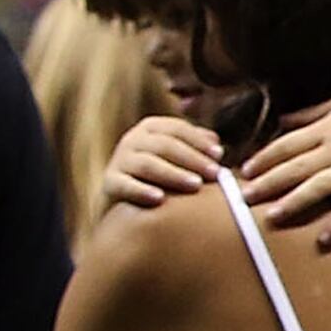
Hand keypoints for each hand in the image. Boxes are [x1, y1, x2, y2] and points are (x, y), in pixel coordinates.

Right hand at [99, 116, 223, 212]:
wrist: (124, 201)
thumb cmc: (163, 175)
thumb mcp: (178, 157)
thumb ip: (197, 148)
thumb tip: (217, 144)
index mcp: (151, 128)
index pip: (177, 129)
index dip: (199, 141)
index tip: (220, 155)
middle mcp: (133, 139)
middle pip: (165, 145)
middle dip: (192, 159)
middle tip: (216, 174)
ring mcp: (120, 160)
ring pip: (147, 164)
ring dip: (173, 174)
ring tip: (196, 186)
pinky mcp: (110, 182)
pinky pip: (124, 185)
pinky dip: (141, 191)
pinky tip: (159, 199)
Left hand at [238, 94, 330, 251]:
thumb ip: (308, 115)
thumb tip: (283, 121)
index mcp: (325, 129)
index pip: (286, 145)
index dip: (264, 158)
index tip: (246, 171)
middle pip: (294, 168)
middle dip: (268, 183)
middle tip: (246, 197)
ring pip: (316, 187)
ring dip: (293, 202)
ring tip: (273, 215)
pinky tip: (323, 237)